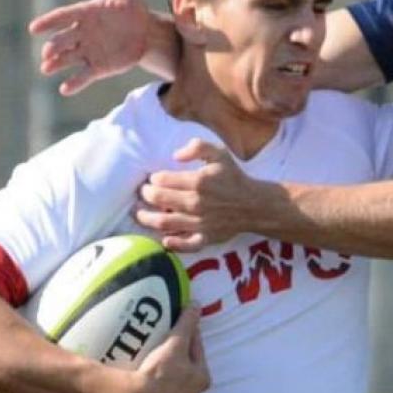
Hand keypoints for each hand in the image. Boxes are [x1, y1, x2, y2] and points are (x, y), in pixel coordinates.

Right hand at [29, 0, 148, 95]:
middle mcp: (81, 33)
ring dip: (56, 64)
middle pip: (62, 40)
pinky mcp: (97, 67)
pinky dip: (74, 83)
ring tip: (46, 69)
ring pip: (67, 58)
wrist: (146, 33)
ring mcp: (87, 51)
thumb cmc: (132, 9)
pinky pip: (83, 76)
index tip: (34, 28)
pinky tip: (65, 89)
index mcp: (84, 14)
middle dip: (53, 46)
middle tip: (47, 53)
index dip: (48, 22)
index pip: (62, 16)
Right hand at [120, 307, 209, 392]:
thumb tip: (196, 304)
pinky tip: (148, 386)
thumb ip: (187, 323)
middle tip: (166, 348)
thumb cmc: (161, 370)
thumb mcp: (176, 342)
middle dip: (181, 360)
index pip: (197, 350)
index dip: (188, 336)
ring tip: (156, 366)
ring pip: (176, 389)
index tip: (179, 328)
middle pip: (188, 372)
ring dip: (170, 379)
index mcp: (202, 379)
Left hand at [135, 139, 268, 251]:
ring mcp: (200, 222)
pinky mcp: (206, 238)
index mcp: (198, 181)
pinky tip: (164, 239)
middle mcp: (196, 203)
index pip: (162, 179)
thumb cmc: (233, 178)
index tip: (152, 179)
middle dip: (145, 195)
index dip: (153, 178)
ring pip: (164, 223)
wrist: (254, 204)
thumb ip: (197, 147)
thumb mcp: (219, 154)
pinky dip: (172, 244)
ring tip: (138, 214)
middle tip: (142, 193)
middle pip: (159, 199)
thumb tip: (175, 155)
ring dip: (146, 218)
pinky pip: (185, 245)